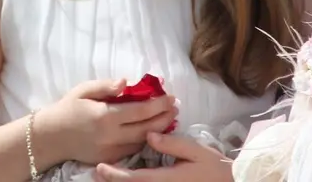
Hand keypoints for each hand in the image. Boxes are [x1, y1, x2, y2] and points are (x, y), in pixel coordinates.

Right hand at [37, 79, 178, 165]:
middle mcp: (110, 135)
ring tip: (170, 118)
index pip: (140, 111)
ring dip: (159, 130)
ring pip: (142, 141)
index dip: (158, 104)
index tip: (171, 97)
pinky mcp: (109, 159)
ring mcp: (111, 150)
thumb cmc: (68, 108)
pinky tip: (153, 131)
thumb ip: (106, 86)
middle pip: (146, 128)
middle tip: (176, 107)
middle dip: (164, 117)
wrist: (52, 137)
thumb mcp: (84, 90)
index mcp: (105, 115)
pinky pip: (132, 150)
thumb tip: (126, 82)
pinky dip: (146, 140)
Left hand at [92, 132, 231, 180]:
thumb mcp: (196, 150)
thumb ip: (172, 144)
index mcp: (167, 179)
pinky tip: (128, 178)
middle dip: (113, 181)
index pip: (135, 178)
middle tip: (96, 171)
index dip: (115, 175)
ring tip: (106, 175)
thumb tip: (149, 135)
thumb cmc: (215, 167)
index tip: (100, 168)